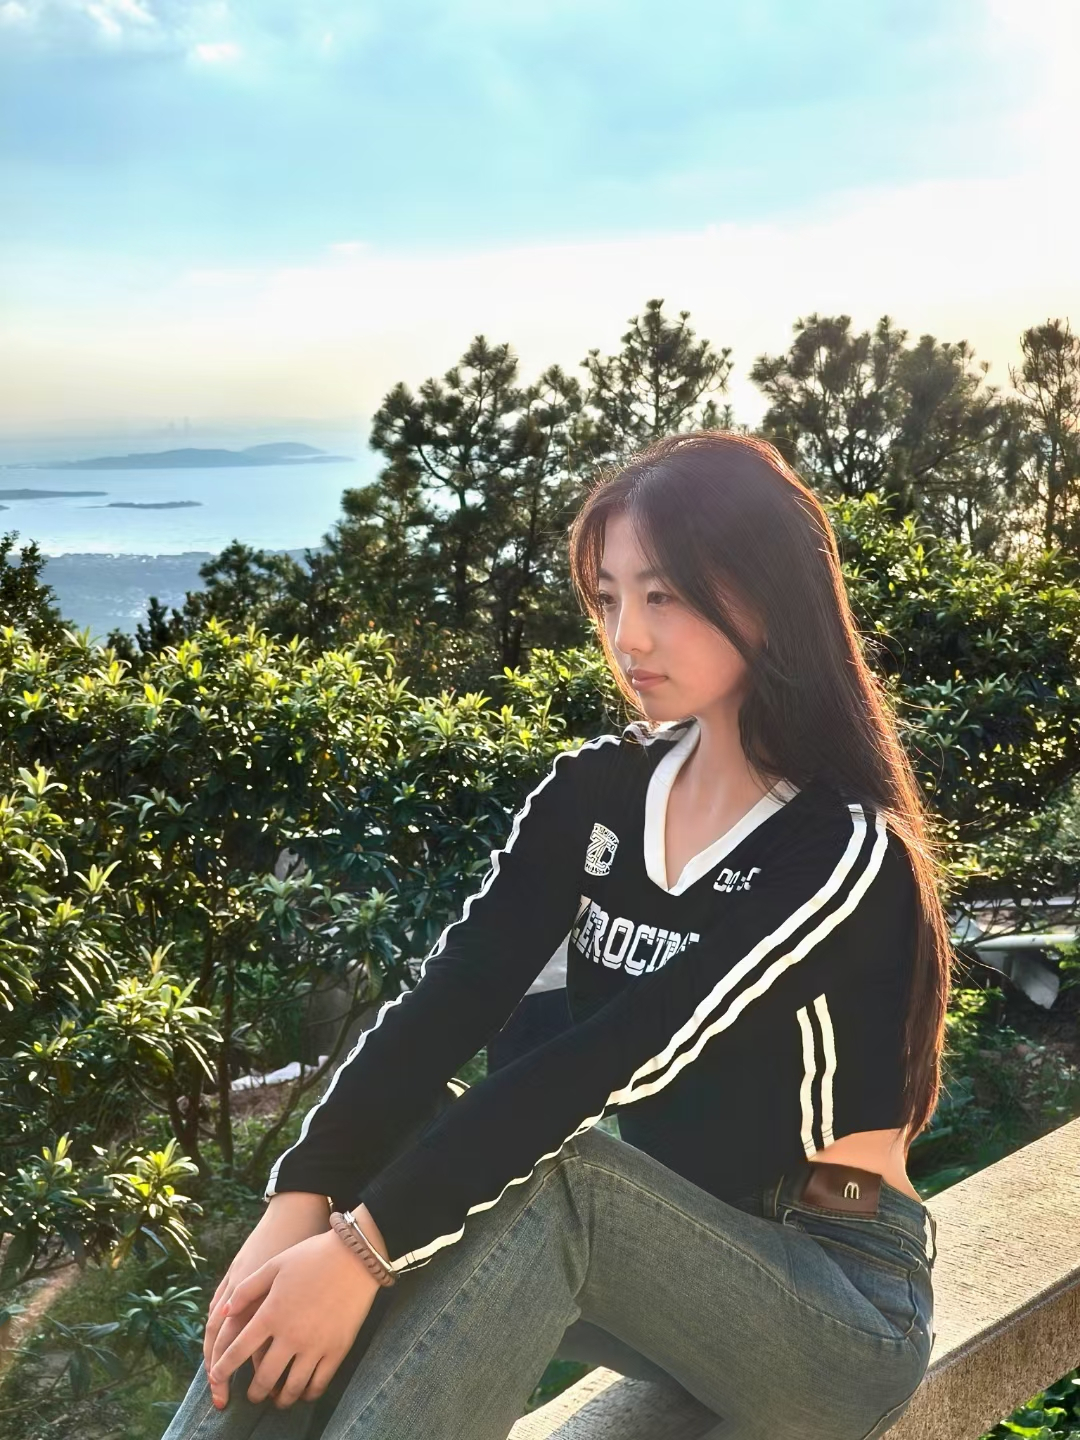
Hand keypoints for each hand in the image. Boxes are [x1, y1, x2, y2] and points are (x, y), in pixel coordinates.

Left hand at [204, 1191, 329, 1407]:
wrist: (356, 1256)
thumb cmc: (312, 1256)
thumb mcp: (275, 1265)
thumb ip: (247, 1289)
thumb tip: (224, 1312)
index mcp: (271, 1314)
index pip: (238, 1351)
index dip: (223, 1369)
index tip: (216, 1379)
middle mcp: (290, 1335)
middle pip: (264, 1377)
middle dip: (254, 1392)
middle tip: (252, 1396)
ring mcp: (315, 1345)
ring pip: (291, 1387)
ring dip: (280, 1399)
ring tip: (276, 1400)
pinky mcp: (337, 1350)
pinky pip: (319, 1383)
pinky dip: (308, 1394)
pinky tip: (303, 1392)